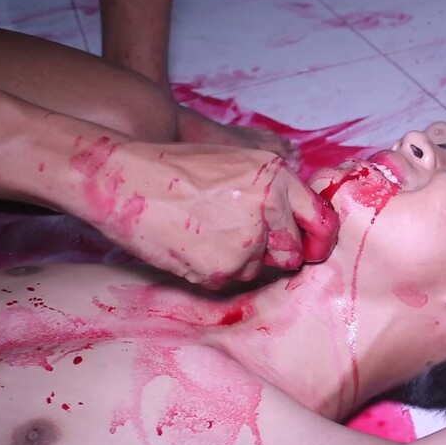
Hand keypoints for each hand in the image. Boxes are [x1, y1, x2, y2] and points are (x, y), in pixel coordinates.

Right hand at [73, 140, 337, 287]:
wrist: (123, 179)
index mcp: (277, 178)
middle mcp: (269, 208)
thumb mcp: (238, 163)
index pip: (322, 221)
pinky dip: (215, 270)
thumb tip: (306, 229)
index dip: (319, 239)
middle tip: (239, 235)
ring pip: (259, 270)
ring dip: (240, 260)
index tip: (313, 248)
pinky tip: (192, 245)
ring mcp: (246, 241)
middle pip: (293, 253)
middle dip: (275, 252)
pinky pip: (231, 281)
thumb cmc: (178, 169)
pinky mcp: (221, 268)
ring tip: (205, 231)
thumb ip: (275, 192)